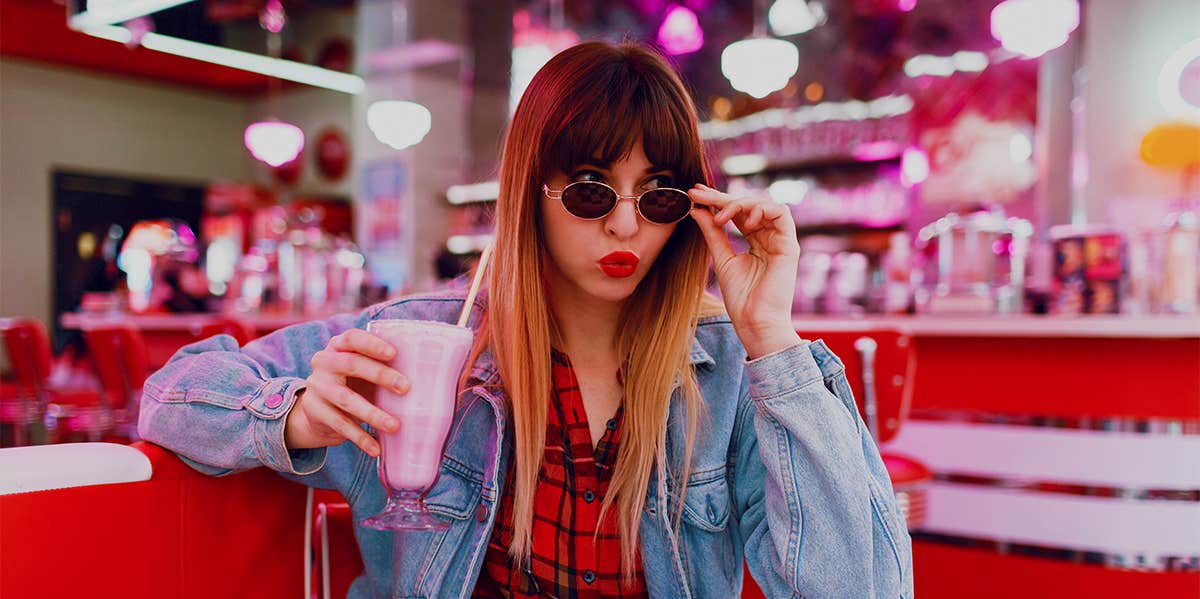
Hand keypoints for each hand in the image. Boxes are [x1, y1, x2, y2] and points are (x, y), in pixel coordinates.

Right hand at [285, 329, 408, 456]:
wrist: (318, 410)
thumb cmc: (353, 382)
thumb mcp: (362, 370)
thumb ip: (382, 365)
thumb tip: (427, 370)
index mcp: (337, 346)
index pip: (352, 338)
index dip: (371, 344)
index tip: (393, 353)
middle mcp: (324, 362)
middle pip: (350, 364)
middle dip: (380, 375)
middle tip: (405, 388)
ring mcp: (317, 387)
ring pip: (346, 399)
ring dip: (372, 413)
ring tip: (395, 426)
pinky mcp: (314, 411)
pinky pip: (340, 424)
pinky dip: (360, 438)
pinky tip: (375, 448)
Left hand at [688, 184, 801, 358]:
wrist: (755, 324)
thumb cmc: (741, 298)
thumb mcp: (721, 258)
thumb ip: (712, 233)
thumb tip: (696, 209)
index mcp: (755, 242)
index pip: (737, 213)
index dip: (717, 201)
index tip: (694, 194)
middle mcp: (769, 238)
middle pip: (748, 206)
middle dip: (722, 197)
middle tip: (698, 193)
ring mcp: (780, 241)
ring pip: (765, 205)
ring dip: (740, 203)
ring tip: (720, 215)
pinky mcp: (789, 246)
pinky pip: (782, 214)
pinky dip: (762, 210)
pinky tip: (743, 220)